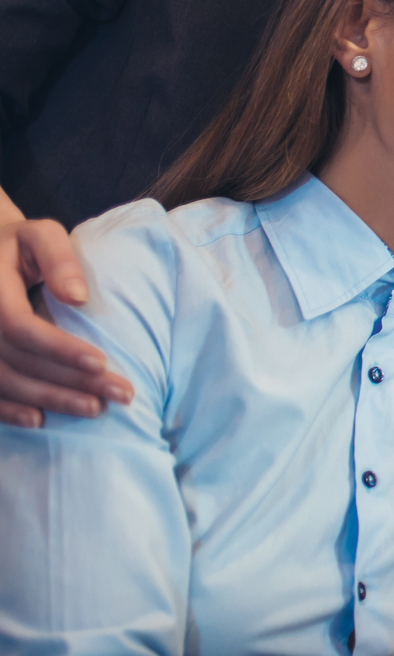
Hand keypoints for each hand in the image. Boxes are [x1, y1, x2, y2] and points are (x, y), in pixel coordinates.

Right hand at [0, 216, 128, 426]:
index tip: (102, 362)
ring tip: (95, 408)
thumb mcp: (39, 234)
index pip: (19, 327)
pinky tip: (40, 421)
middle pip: (16, 362)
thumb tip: (78, 298)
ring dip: (48, 400)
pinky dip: (9, 411)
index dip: (58, 348)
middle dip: (68, 382)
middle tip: (119, 395)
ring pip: (3, 382)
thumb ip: (58, 258)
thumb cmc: (21, 244)